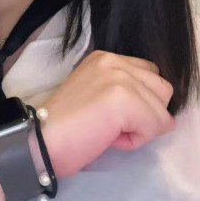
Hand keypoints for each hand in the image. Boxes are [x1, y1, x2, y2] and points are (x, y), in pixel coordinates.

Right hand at [39, 50, 175, 178]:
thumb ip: (121, 91)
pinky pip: (157, 124)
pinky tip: (111, 138)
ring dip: (143, 127)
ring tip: (111, 132)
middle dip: (146, 113)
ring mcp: (120, 77)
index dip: (139, 102)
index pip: (149, 75)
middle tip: (113, 127)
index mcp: (105, 58)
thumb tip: (158, 112)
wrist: (37, 142)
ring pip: (162, 108)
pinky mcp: (124, 99)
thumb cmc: (63, 129)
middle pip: (162, 89)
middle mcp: (114, 61)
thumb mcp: (95, 96)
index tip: (111, 116)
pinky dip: (138, 139)